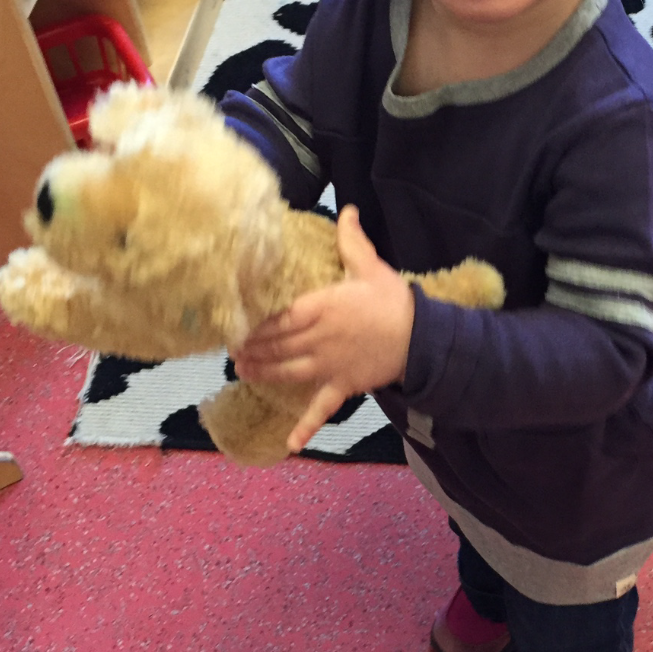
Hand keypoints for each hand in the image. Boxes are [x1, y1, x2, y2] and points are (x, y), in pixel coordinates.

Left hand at [234, 205, 414, 451]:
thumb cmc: (394, 301)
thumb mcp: (371, 266)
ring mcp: (329, 366)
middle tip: (230, 349)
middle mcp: (318, 338)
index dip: (254, 324)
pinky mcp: (343, 386)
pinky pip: (321, 408)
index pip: (278, 317)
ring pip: (287, 372)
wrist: (422, 338)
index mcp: (321, 307)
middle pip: (277, 345)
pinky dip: (306, 427)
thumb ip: (352, 240)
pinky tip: (290, 443)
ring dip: (263, 373)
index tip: (235, 324)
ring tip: (242, 372)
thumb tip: (348, 208)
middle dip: (252, 348)